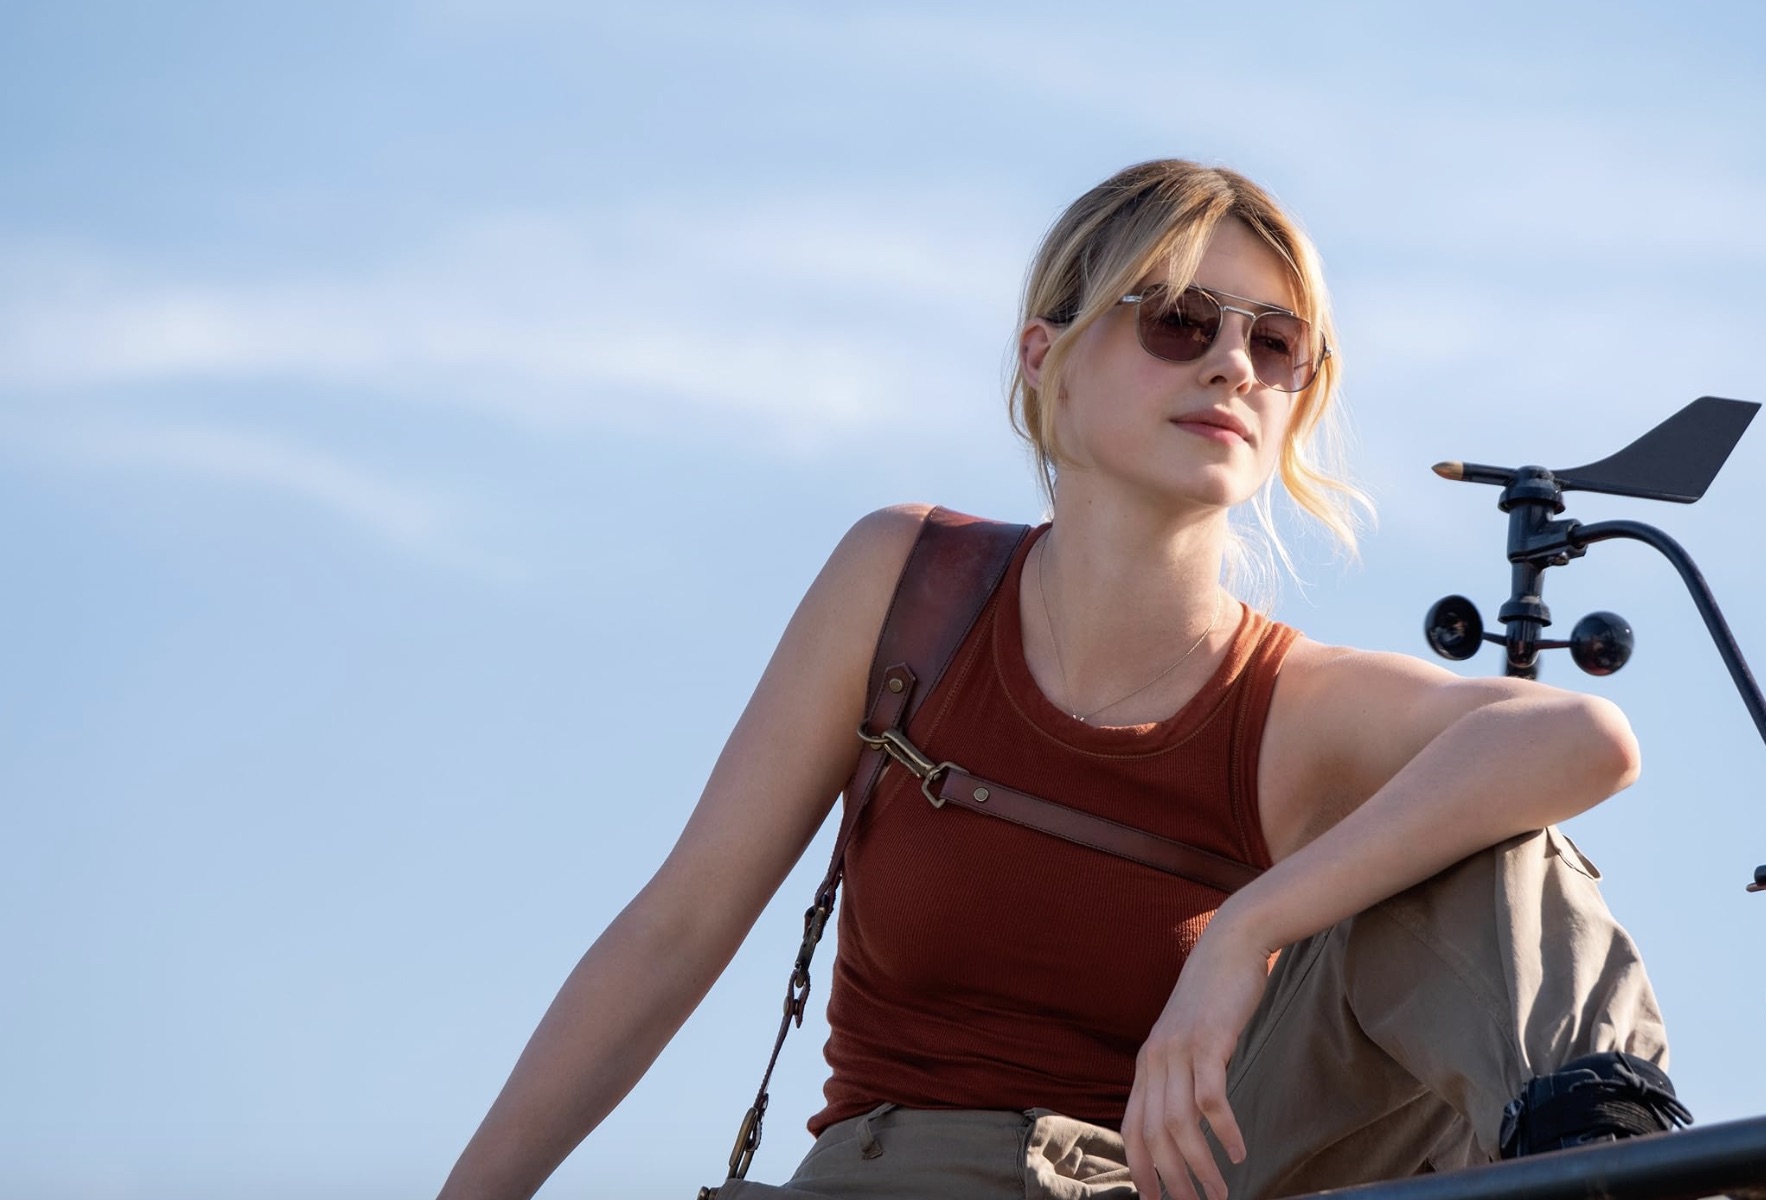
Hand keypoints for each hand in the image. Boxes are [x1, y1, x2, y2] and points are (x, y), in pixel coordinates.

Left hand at [1122, 914, 1270, 1199]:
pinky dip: (1222, 1130)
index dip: (1139, 1169)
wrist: (1230, 946)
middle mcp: (1155, 1060)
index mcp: (1146, 1065)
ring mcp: (1178, 1050)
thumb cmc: (1214, 999)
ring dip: (1199, 1166)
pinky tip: (1238, 1152)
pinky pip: (1210, 1097)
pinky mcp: (1207, 1040)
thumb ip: (1181, 1077)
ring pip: (1178, 1124)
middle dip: (1171, 1180)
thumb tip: (1187, 1121)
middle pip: (1152, 1135)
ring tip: (1219, 1194)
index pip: (1130, 1129)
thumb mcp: (1188, 1041)